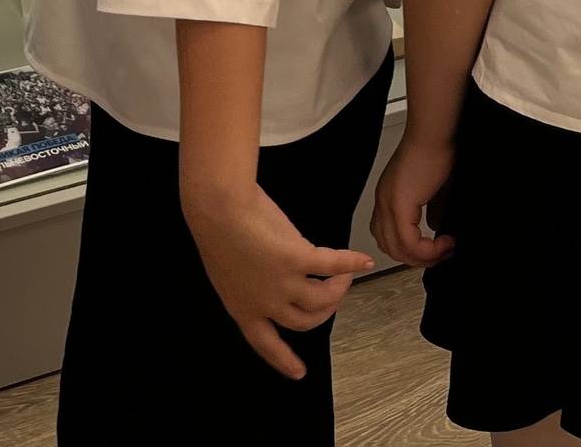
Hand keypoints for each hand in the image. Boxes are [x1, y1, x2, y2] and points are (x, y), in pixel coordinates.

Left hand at [181, 180, 373, 379]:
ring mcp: (284, 284)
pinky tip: (364, 261)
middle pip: (305, 322)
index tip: (299, 373)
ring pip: (323, 300)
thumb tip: (271, 280)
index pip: (265, 344)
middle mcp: (266, 303)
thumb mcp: (228, 270)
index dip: (283, 360)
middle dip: (324, 314)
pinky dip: (352, 263)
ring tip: (344, 276)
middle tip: (333, 299)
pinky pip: (333, 266)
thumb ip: (250, 283)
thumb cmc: (215, 228)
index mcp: (243, 308)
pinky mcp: (299, 260)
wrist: (217, 206)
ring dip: (339, 289)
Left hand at [372, 131, 455, 268]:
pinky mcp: (399, 205)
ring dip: (424, 257)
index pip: (387, 237)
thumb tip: (435, 230)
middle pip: (391, 248)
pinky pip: (409, 242)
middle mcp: (383, 203)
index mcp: (387, 198)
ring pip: (398, 249)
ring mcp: (388, 204)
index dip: (409, 250)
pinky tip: (445, 242)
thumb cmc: (436, 151)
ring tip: (446, 249)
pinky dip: (428, 249)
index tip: (434, 250)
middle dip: (418, 258)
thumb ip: (430, 211)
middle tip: (442, 255)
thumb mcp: (431, 189)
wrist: (433, 134)